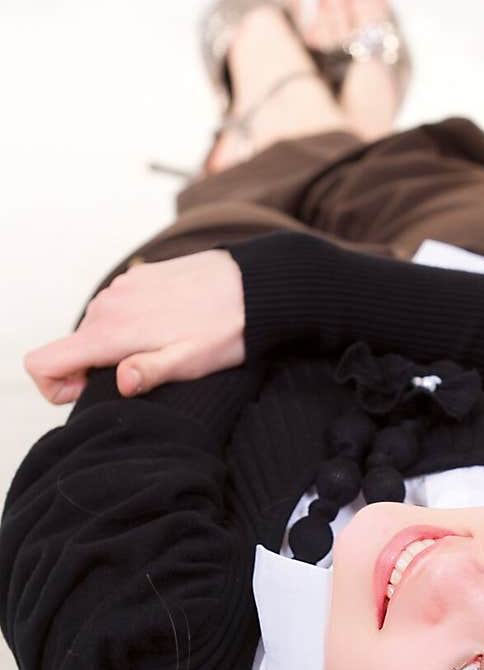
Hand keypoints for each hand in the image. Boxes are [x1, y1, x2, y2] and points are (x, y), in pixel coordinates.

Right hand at [23, 249, 245, 404]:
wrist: (255, 284)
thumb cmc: (226, 329)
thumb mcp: (191, 362)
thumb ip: (150, 372)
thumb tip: (121, 383)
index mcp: (111, 332)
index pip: (42, 362)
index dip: (55, 386)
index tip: (91, 391)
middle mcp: (107, 306)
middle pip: (72, 348)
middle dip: (94, 369)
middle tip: (143, 375)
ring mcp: (121, 288)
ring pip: (95, 328)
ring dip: (115, 346)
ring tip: (161, 350)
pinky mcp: (138, 277)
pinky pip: (116, 308)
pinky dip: (128, 324)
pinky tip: (167, 327)